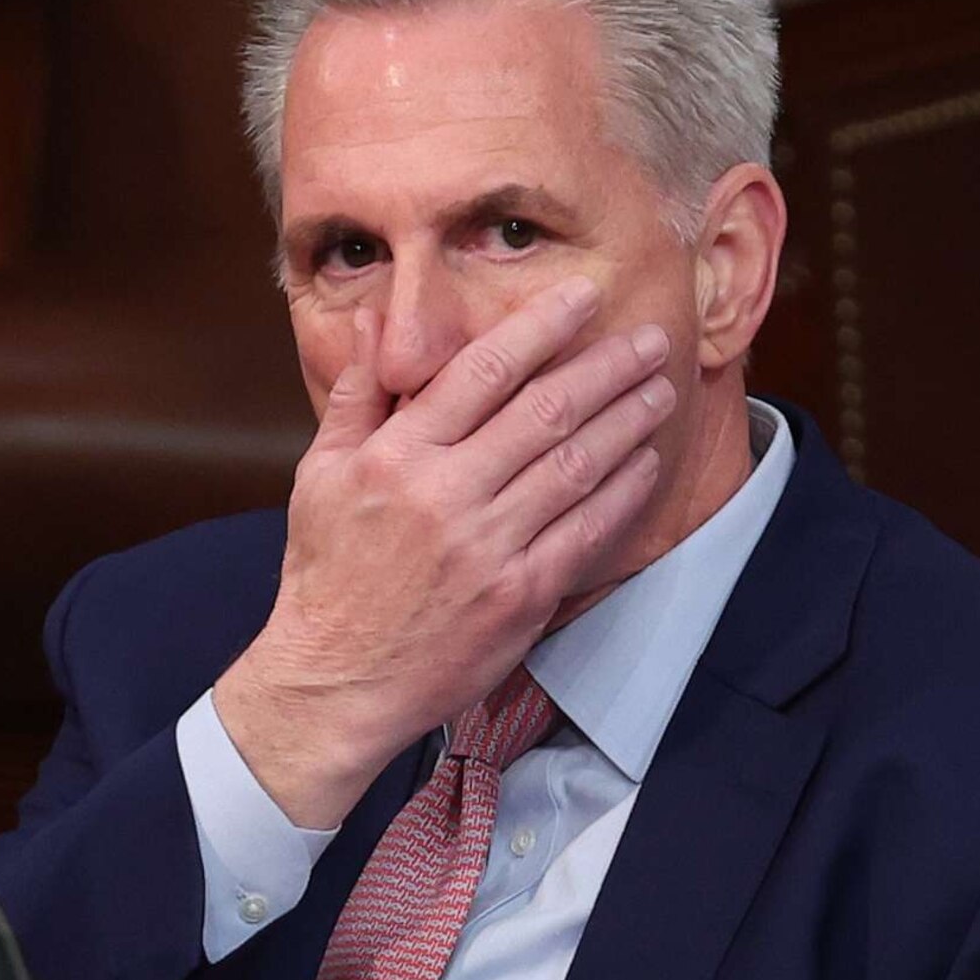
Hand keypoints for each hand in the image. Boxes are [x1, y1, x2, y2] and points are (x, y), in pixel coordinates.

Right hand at [214, 279, 679, 827]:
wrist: (335, 682)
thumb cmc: (326, 577)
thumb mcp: (320, 475)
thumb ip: (357, 395)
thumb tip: (373, 322)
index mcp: (396, 456)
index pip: (483, 370)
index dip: (542, 326)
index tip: (584, 297)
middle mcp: (446, 495)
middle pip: (545, 411)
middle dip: (607, 366)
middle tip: (651, 338)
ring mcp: (488, 549)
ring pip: (575, 466)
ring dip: (626, 422)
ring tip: (658, 391)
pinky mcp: (520, 598)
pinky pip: (585, 533)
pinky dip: (621, 494)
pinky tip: (644, 464)